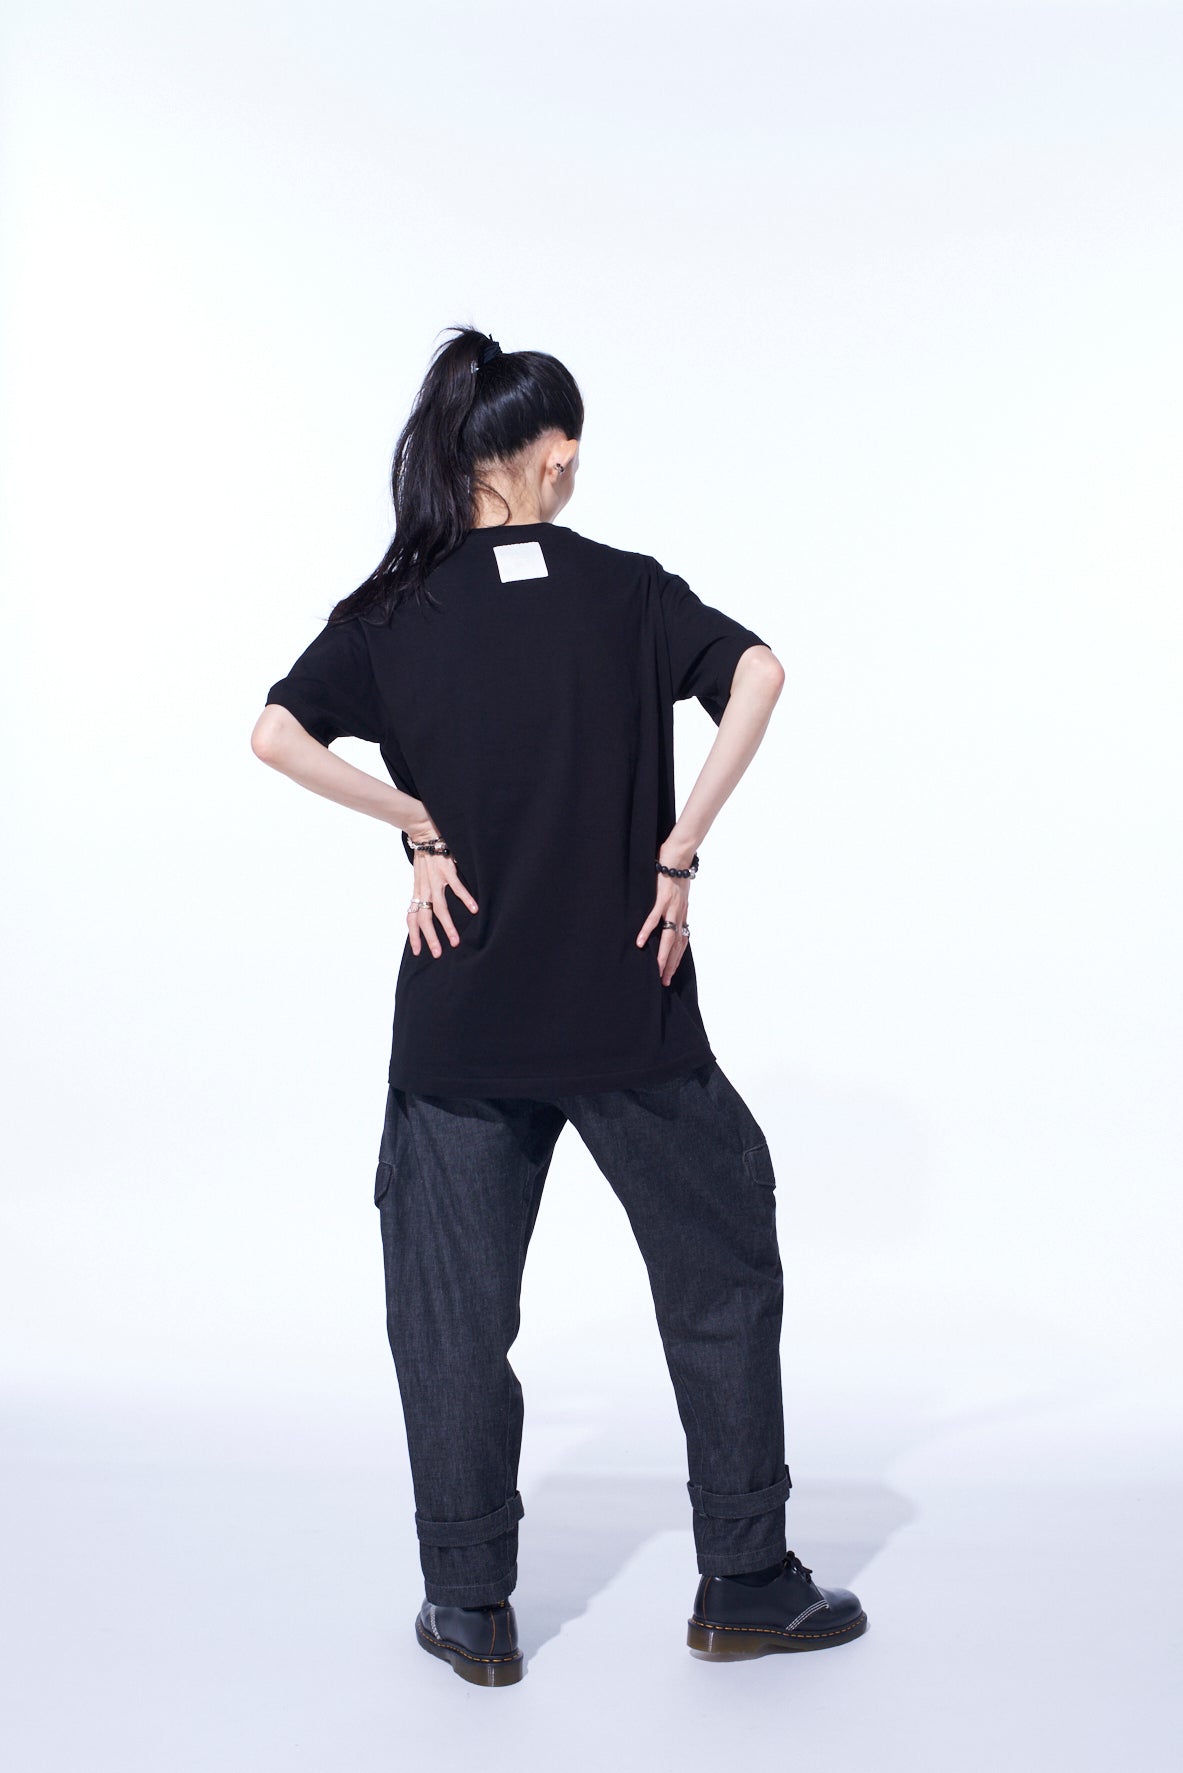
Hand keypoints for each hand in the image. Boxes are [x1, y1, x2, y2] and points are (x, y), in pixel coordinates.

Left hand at [404, 821, 478, 957]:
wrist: (423, 830)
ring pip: (439, 908)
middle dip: (430, 937)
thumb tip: (424, 906)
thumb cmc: (425, 854)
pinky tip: (473, 909)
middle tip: (437, 954)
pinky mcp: (446, 869)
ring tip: (455, 940)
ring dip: (447, 925)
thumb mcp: (419, 876)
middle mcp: (424, 888)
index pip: (412, 917)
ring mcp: (435, 879)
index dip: (413, 935)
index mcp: (418, 891)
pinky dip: (464, 898)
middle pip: (424, 918)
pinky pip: (456, 887)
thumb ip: (423, 891)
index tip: (417, 951)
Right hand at [635, 874, 690, 985]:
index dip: (677, 958)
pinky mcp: (661, 899)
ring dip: (663, 954)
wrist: (679, 856)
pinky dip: (647, 931)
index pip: (682, 941)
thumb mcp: (679, 893)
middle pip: (676, 945)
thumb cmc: (677, 872)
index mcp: (682, 913)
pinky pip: (654, 919)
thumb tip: (669, 916)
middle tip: (664, 981)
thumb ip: (675, 906)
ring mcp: (671, 907)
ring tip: (656, 969)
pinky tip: (640, 943)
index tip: (671, 972)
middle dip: (671, 964)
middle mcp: (679, 914)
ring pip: (668, 937)